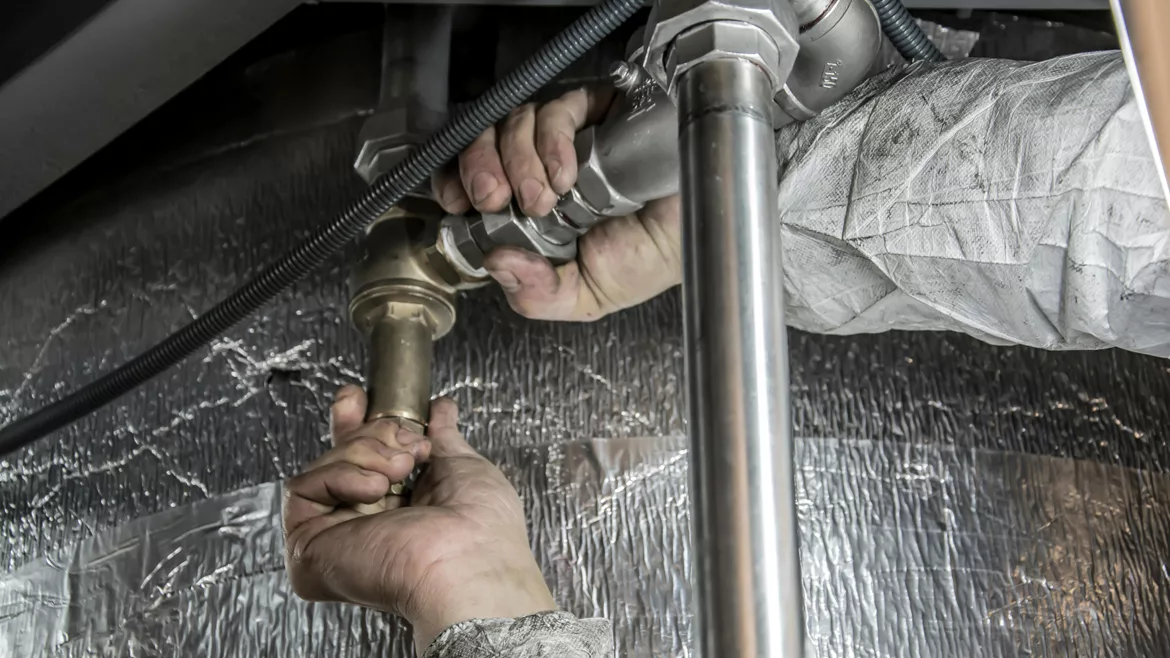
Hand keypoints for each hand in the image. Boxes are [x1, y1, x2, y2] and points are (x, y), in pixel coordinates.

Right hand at [283, 386, 554, 650]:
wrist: (468, 560)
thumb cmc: (481, 528)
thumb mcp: (463, 467)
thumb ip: (443, 438)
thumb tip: (441, 409)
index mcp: (399, 511)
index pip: (362, 460)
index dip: (358, 424)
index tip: (360, 397)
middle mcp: (364, 525)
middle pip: (340, 456)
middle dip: (368, 432)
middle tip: (404, 444)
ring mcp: (334, 537)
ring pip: (325, 466)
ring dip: (366, 454)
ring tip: (400, 471)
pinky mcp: (309, 547)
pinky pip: (305, 488)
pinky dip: (340, 475)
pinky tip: (374, 489)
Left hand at [431, 85, 681, 321]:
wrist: (707, 231)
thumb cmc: (655, 257)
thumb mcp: (587, 295)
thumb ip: (539, 294)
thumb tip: (497, 265)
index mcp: (532, 208)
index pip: (476, 179)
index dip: (457, 181)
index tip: (457, 202)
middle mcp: (543, 167)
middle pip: (485, 142)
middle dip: (478, 168)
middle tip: (495, 198)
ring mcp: (568, 137)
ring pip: (514, 122)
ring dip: (517, 159)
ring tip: (544, 197)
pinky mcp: (597, 111)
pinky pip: (557, 109)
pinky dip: (552, 141)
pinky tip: (567, 172)